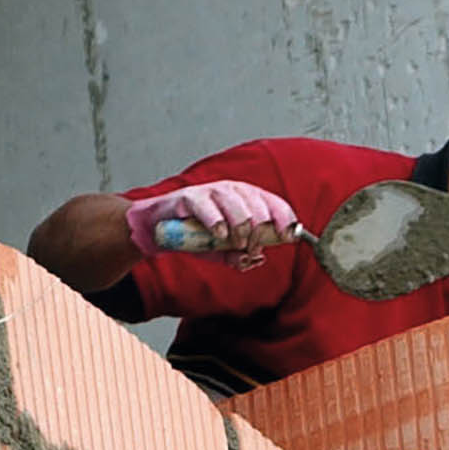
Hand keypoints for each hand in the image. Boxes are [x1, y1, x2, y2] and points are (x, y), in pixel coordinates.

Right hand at [124, 181, 297, 266]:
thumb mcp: (225, 252)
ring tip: (230, 242)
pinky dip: (217, 224)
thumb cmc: (198, 236)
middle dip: (258, 235)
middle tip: (246, 247)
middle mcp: (233, 191)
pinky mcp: (191, 197)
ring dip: (240, 232)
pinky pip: (210, 209)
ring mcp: (212, 191)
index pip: (275, 204)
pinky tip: (217, 234)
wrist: (161, 229)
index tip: (288, 237)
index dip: (286, 221)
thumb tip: (257, 258)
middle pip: (260, 210)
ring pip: (239, 209)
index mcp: (248, 199)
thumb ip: (242, 256)